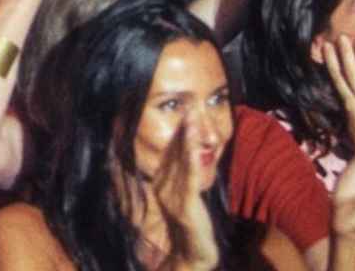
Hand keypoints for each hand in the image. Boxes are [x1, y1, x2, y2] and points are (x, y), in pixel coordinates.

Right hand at [151, 121, 221, 270]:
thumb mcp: (184, 197)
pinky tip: (193, 143)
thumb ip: (182, 177)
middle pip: (172, 150)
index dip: (177, 128)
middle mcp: (163, 185)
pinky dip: (189, 157)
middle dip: (180, 125)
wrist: (193, 255)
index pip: (169, 150)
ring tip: (190, 114)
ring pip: (179, 159)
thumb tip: (187, 155)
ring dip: (185, 135)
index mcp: (161, 182)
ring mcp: (172, 195)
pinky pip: (187, 176)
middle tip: (186, 101)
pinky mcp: (185, 205)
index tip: (183, 106)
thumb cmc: (192, 225)